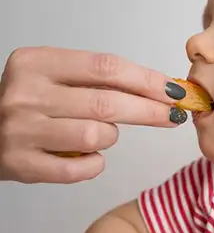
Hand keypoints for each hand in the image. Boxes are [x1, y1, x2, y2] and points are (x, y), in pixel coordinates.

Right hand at [0, 46, 187, 183]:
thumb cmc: (30, 103)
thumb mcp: (54, 76)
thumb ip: (98, 79)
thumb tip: (159, 89)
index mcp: (36, 63)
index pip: (106, 67)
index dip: (147, 80)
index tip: (172, 90)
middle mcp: (26, 95)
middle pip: (107, 103)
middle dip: (150, 110)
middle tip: (173, 115)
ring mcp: (22, 131)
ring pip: (97, 136)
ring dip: (111, 137)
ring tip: (100, 133)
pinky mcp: (23, 165)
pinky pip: (81, 169)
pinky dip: (94, 164)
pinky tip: (88, 156)